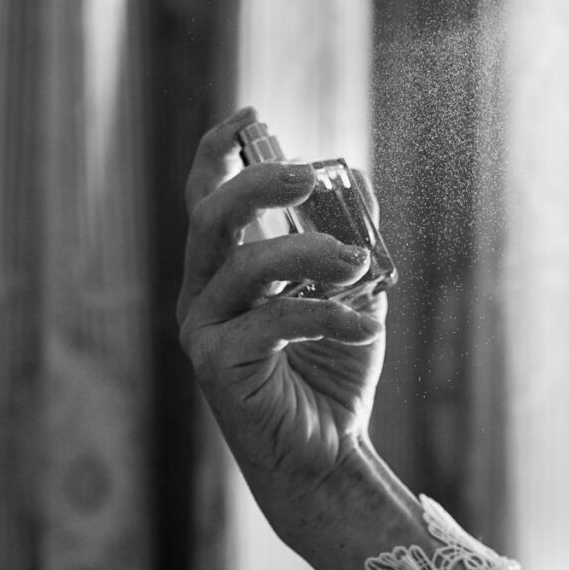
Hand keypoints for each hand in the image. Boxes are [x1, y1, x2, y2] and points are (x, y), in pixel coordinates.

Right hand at [176, 107, 384, 515]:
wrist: (329, 454)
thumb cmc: (333, 373)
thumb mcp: (353, 294)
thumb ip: (350, 240)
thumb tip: (357, 180)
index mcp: (224, 270)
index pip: (206, 198)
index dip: (219, 152)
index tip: (249, 114)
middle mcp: (202, 294)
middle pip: (211, 217)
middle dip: (261, 184)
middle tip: (312, 176)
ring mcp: (201, 330)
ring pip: (247, 266)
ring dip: (312, 255)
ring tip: (360, 265)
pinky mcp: (215, 366)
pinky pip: (272, 320)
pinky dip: (328, 314)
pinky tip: (366, 327)